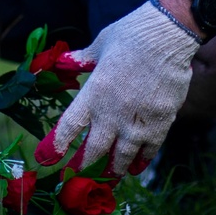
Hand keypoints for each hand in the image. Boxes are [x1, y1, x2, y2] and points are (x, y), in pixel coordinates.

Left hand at [33, 0, 198, 175]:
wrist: (168, 36)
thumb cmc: (131, 35)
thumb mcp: (99, 45)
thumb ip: (82, 60)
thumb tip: (64, 62)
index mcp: (93, 93)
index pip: (69, 126)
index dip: (56, 145)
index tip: (47, 158)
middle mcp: (112, 112)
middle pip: (94, 150)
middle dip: (84, 167)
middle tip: (78, 179)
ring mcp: (137, 120)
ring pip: (122, 156)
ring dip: (113, 170)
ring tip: (108, 178)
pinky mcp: (161, 121)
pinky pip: (149, 148)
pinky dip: (141, 160)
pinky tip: (136, 167)